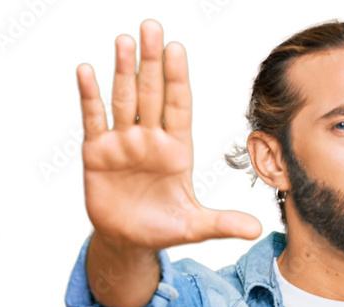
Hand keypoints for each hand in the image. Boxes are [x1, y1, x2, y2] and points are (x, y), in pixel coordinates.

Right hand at [75, 18, 261, 250]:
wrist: (128, 241)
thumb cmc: (162, 228)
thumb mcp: (195, 228)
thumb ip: (223, 224)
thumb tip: (256, 229)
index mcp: (176, 150)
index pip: (179, 107)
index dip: (177, 79)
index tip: (176, 50)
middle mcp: (150, 139)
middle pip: (151, 94)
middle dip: (151, 62)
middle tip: (152, 27)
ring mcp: (123, 143)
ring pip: (124, 99)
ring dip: (123, 71)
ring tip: (125, 41)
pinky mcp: (98, 152)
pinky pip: (94, 119)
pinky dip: (90, 96)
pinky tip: (87, 71)